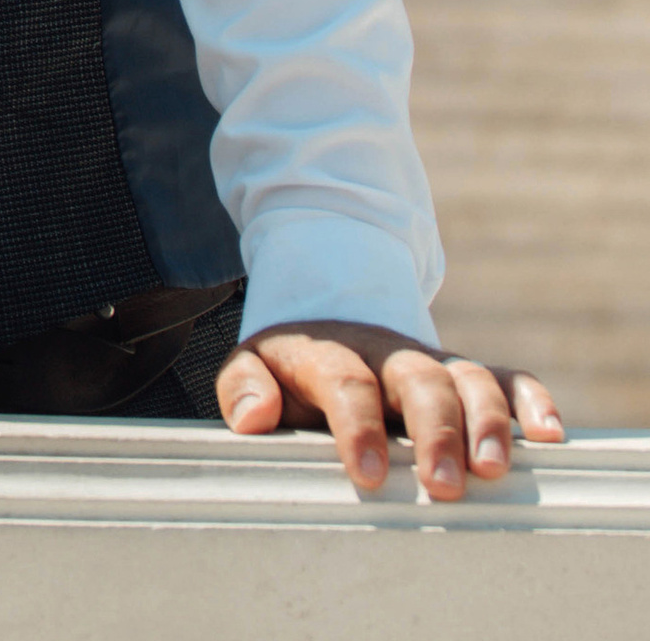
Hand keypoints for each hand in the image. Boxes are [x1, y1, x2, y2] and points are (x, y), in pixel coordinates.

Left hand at [217, 321, 563, 498]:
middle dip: (434, 431)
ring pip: (468, 379)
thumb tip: (252, 415)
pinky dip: (531, 400)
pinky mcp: (465, 372)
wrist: (329, 307)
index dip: (358, 427)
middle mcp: (387, 353)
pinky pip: (506, 376)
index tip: (368, 474)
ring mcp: (431, 360)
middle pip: (418, 381)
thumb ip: (243, 386)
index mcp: (331, 352)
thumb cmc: (292, 362)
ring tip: (494, 469)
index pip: (347, 382)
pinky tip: (548, 434)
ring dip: (486, 422)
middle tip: (443, 484)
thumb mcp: (255, 363)